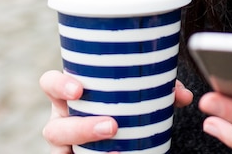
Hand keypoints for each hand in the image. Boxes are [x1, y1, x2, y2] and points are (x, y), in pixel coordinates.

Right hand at [39, 70, 193, 152]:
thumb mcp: (137, 94)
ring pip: (61, 150)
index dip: (58, 85)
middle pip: (54, 127)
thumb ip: (157, 90)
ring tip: (116, 152)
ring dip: (87, 149)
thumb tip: (181, 95)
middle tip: (111, 126)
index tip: (80, 89)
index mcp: (71, 94)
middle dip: (80, 128)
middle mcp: (63, 120)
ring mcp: (67, 145)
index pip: (50, 84)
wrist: (124, 133)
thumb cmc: (124, 103)